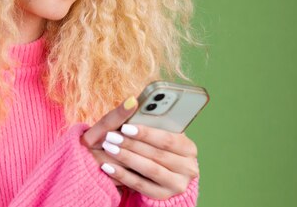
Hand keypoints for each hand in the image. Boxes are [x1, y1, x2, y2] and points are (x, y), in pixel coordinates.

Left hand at [81, 97, 198, 199]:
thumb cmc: (153, 144)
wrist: (158, 170)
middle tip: (111, 137)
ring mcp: (177, 184)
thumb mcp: (154, 131)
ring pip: (149, 169)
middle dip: (131, 144)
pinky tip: (108, 166)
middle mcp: (188, 167)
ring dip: (126, 158)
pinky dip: (123, 175)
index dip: (146, 133)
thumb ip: (144, 117)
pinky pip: (141, 186)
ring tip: (109, 148)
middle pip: (157, 154)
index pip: (168, 139)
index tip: (125, 127)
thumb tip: (130, 101)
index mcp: (188, 147)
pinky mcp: (164, 196)